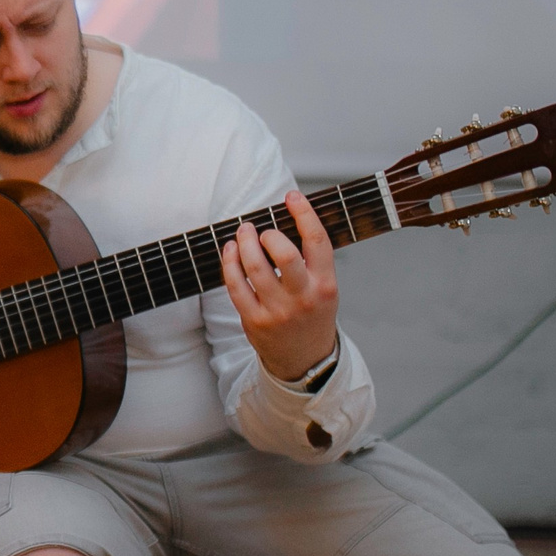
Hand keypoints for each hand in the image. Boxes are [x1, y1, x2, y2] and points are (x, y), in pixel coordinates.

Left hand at [220, 188, 339, 382]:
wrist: (304, 359)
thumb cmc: (312, 313)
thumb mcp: (324, 288)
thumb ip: (310, 260)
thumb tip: (286, 219)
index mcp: (325, 285)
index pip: (317, 241)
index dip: (304, 213)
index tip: (292, 196)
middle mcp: (303, 298)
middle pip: (284, 255)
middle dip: (269, 235)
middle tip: (262, 230)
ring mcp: (278, 311)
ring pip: (255, 268)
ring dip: (244, 243)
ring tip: (243, 233)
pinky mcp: (255, 321)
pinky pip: (236, 286)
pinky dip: (230, 264)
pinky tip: (230, 251)